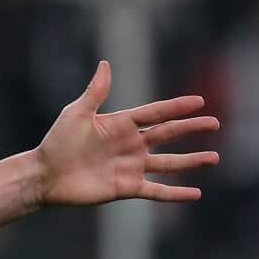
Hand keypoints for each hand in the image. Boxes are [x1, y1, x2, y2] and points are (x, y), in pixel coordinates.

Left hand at [32, 60, 220, 208]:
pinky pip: (156, 191)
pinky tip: (195, 194)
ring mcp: (130, 166)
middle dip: (191, 128)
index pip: (155, 113)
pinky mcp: (126, 188)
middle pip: (168, 134)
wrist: (44, 175)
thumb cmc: (56, 142)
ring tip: (214, 158)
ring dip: (191, 161)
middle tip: (215, 123)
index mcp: (121, 124)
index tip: (199, 101)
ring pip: (168, 163)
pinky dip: (175, 193)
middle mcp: (130, 144)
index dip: (177, 107)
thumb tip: (106, 64)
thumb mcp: (76, 114)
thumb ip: (96, 92)